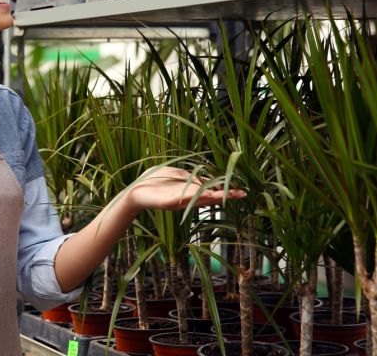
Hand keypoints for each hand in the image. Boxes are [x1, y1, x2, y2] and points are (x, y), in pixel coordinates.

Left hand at [125, 166, 244, 212]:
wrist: (135, 192)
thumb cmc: (155, 181)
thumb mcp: (176, 175)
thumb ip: (190, 176)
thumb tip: (206, 178)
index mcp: (190, 191)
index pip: (211, 191)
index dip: (225, 190)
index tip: (240, 190)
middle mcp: (187, 198)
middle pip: (209, 197)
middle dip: (224, 195)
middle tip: (241, 194)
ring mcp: (177, 201)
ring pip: (198, 199)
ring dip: (212, 197)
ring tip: (226, 195)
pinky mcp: (166, 202)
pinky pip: (182, 200)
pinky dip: (192, 197)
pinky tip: (204, 195)